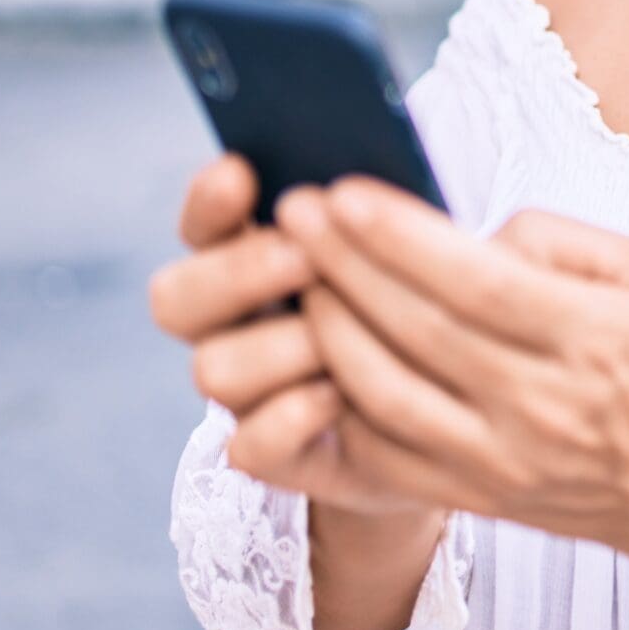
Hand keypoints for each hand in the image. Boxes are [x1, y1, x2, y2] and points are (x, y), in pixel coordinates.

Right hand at [146, 154, 440, 518]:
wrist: (452, 408)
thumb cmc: (428, 303)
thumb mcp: (410, 251)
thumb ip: (375, 217)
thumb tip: (363, 185)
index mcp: (253, 256)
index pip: (203, 223)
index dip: (210, 201)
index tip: (241, 174)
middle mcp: (233, 324)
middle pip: (176, 299)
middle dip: (238, 272)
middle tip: (306, 257)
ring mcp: (247, 393)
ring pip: (212, 371)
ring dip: (278, 346)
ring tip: (338, 335)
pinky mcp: (276, 455)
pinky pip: (249, 445)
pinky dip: (290, 416)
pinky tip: (341, 393)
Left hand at [273, 177, 628, 562]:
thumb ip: (551, 237)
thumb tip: (462, 234)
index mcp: (590, 336)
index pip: (477, 281)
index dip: (400, 236)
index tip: (341, 192)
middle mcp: (542, 404)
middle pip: (418, 330)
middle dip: (343, 266)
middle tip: (293, 214)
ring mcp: (502, 459)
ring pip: (386, 395)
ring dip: (330, 332)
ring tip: (300, 279)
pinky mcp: (476, 497)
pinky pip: (383, 453)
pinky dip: (340, 403)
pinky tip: (321, 355)